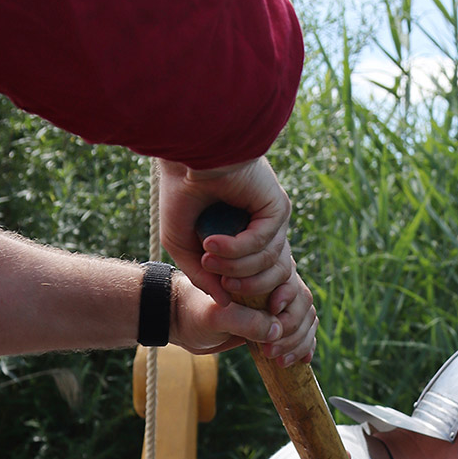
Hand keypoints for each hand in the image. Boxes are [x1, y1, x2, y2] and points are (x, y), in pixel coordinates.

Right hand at [158, 155, 291, 299]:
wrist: (184, 156)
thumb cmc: (181, 194)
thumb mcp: (184, 244)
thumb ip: (203, 275)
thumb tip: (223, 303)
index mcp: (251, 238)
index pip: (265, 277)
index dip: (252, 295)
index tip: (229, 302)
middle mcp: (267, 228)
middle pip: (274, 276)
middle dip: (245, 287)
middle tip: (218, 278)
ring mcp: (274, 218)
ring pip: (268, 262)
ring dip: (235, 266)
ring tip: (208, 256)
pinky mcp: (277, 206)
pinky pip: (263, 242)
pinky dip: (237, 249)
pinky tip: (212, 242)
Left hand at [170, 271, 315, 359]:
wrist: (185, 322)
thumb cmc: (196, 313)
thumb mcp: (215, 317)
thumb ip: (244, 321)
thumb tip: (276, 331)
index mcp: (259, 271)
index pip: (291, 286)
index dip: (288, 308)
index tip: (272, 326)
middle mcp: (273, 283)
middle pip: (303, 305)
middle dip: (293, 331)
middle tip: (269, 351)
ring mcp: (277, 303)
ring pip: (307, 319)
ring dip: (299, 341)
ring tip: (279, 360)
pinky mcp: (275, 321)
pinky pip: (302, 331)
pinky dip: (304, 345)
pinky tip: (303, 360)